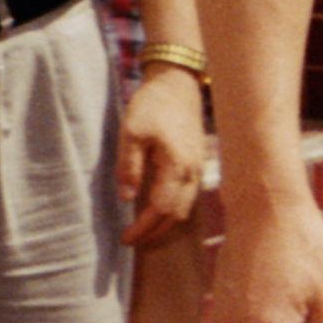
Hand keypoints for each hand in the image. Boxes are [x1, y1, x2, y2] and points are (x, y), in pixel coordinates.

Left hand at [115, 65, 208, 247]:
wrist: (177, 84)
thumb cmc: (153, 105)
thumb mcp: (131, 133)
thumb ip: (129, 167)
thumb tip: (127, 197)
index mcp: (177, 166)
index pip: (162, 209)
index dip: (144, 227)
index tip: (125, 238)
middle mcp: (192, 171)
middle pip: (178, 214)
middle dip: (156, 231)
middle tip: (132, 239)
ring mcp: (197, 167)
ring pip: (186, 206)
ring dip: (166, 221)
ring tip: (143, 228)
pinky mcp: (196, 162)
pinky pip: (188, 194)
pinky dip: (173, 207)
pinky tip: (158, 207)